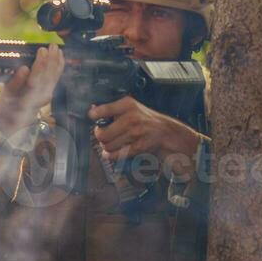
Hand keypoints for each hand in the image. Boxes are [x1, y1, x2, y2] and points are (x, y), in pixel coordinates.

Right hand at [0, 44, 63, 135]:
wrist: (15, 120)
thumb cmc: (6, 105)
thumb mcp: (4, 96)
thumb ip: (14, 83)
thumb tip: (24, 69)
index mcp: (25, 98)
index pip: (35, 81)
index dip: (39, 66)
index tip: (41, 51)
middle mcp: (38, 98)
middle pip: (47, 78)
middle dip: (50, 60)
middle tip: (50, 46)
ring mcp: (46, 95)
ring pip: (53, 76)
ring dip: (56, 61)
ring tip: (55, 47)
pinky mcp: (50, 91)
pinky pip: (56, 77)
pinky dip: (59, 65)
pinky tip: (61, 55)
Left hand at [89, 97, 203, 176]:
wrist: (170, 133)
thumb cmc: (149, 121)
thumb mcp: (134, 108)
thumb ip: (114, 110)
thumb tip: (93, 111)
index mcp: (128, 105)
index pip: (103, 109)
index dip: (94, 114)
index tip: (92, 116)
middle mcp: (131, 117)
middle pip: (102, 133)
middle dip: (100, 137)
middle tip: (103, 135)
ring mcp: (135, 133)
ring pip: (108, 145)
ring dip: (107, 147)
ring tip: (110, 144)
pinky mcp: (139, 146)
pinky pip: (117, 154)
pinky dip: (112, 155)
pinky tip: (112, 153)